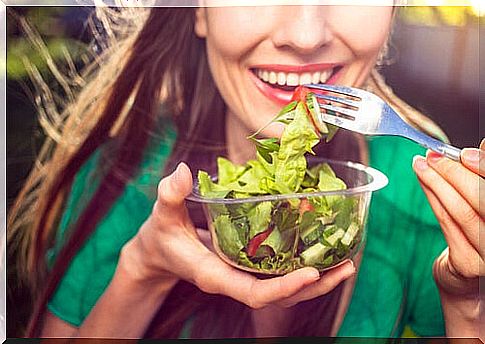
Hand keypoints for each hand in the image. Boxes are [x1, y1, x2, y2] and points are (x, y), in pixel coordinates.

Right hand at [121, 162, 355, 308]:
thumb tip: (183, 172)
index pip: (253, 293)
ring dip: (317, 278)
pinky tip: (322, 248)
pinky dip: (303, 265)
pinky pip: (280, 273)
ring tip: (346, 262)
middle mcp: (234, 280)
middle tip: (346, 266)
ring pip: (285, 288)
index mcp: (215, 275)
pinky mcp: (248, 267)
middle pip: (280, 296)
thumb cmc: (162, 236)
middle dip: (314, 286)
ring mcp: (243, 276)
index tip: (312, 273)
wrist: (160, 252)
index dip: (284, 287)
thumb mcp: (162, 215)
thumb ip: (170, 195)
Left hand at [412, 140, 483, 298]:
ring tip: (421, 164)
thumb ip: (483, 178)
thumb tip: (480, 147)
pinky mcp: (469, 263)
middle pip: (481, 198)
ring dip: (436, 182)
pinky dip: (433, 197)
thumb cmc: (481, 232)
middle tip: (433, 155)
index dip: (484, 167)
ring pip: (461, 210)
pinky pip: (446, 222)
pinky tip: (423, 182)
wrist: (470, 279)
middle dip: (453, 172)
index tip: (463, 153)